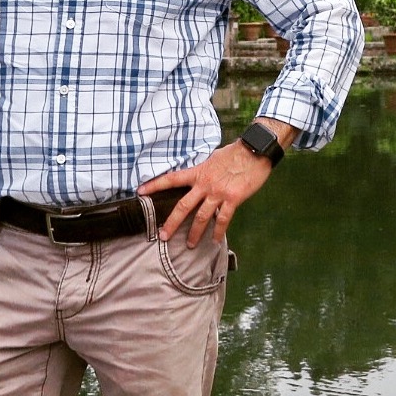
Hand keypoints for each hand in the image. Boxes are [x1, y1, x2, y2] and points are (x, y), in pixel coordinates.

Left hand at [137, 140, 274, 248]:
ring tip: (189, 245)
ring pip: (202, 217)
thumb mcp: (213, 158)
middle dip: (171, 222)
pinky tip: (215, 240)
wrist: (255, 150)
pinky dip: (219, 231)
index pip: (171, 179)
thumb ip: (204, 169)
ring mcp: (219, 193)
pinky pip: (223, 219)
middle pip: (183, 206)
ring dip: (195, 233)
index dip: (154, 185)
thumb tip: (198, 175)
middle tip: (162, 236)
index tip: (140, 192)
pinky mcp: (233, 199)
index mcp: (198, 172)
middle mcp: (205, 184)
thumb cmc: (235, 152)